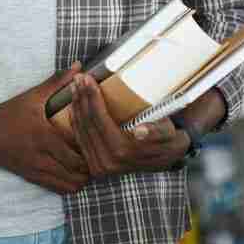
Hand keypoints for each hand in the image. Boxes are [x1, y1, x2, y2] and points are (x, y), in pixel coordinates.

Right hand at [0, 61, 92, 195]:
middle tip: (97, 156)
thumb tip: (79, 66)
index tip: (99, 146)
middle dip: (89, 169)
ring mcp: (35, 171)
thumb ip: (57, 82)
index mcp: (45, 138)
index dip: (91, 156)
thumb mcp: (33, 96)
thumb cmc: (9, 112)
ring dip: (79, 178)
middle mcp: (41, 159)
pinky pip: (56, 189)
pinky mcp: (30, 178)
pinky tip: (70, 170)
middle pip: (76, 176)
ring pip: (67, 187)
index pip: (77, 158)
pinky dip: (66, 183)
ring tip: (85, 164)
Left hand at [68, 72, 190, 178]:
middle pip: (87, 123)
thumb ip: (156, 132)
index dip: (92, 97)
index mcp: (124, 152)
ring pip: (80, 130)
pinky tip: (74, 103)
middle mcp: (108, 163)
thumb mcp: (168, 133)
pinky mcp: (95, 165)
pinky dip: (76, 118)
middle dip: (81, 97)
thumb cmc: (168, 139)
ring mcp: (100, 166)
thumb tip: (140, 132)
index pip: (100, 120)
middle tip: (79, 77)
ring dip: (76, 105)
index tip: (88, 78)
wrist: (168, 158)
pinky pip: (80, 138)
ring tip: (75, 85)